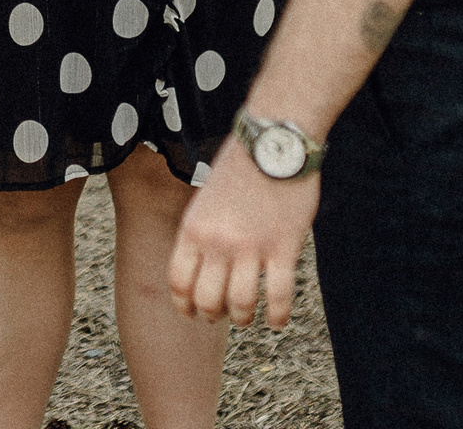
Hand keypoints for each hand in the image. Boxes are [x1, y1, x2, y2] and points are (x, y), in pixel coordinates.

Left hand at [168, 137, 319, 328]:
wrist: (272, 141)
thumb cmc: (241, 166)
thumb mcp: (205, 199)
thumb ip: (202, 231)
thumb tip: (203, 264)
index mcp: (193, 228)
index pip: (178, 281)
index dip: (183, 305)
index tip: (192, 313)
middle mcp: (217, 242)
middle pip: (206, 300)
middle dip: (212, 314)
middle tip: (221, 314)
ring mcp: (251, 247)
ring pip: (241, 304)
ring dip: (243, 317)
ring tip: (248, 316)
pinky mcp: (284, 247)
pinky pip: (278, 295)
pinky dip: (277, 316)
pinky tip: (276, 321)